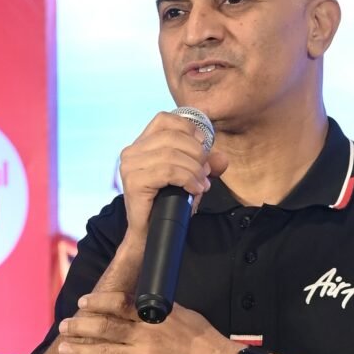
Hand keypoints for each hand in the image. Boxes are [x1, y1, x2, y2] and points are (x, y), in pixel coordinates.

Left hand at [57, 291, 236, 353]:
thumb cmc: (206, 341)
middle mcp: (147, 337)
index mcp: (156, 318)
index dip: (99, 302)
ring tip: (63, 350)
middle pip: (105, 329)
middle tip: (64, 326)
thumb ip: (161, 310)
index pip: (120, 304)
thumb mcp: (185, 315)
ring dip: (80, 351)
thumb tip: (141, 302)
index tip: (84, 302)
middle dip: (81, 327)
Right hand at [119, 111, 228, 244]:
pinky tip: (194, 189)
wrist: (149, 234)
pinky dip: (188, 179)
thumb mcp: (189, 178)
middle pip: (172, 137)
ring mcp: (130, 166)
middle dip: (196, 153)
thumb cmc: (167, 203)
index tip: (204, 144)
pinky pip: (168, 172)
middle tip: (205, 172)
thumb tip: (222, 159)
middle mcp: (132, 152)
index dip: (188, 127)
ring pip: (172, 155)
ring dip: (194, 169)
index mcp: (142, 144)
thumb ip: (205, 166)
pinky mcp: (134, 182)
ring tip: (201, 184)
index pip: (164, 119)